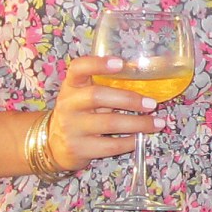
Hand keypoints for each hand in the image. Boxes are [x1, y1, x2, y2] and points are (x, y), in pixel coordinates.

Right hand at [43, 53, 164, 171]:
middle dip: (129, 99)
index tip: (120, 63)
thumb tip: (144, 82)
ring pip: (109, 123)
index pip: (78, 68)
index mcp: (71, 86)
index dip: (98, 64)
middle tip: (152, 103)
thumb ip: (103, 87)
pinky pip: (110, 145)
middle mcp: (68, 104)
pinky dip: (129, 142)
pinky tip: (140, 138)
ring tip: (157, 122)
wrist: (54, 145)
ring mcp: (72, 127)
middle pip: (98, 96)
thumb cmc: (78, 114)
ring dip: (138, 123)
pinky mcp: (79, 148)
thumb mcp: (82, 96)